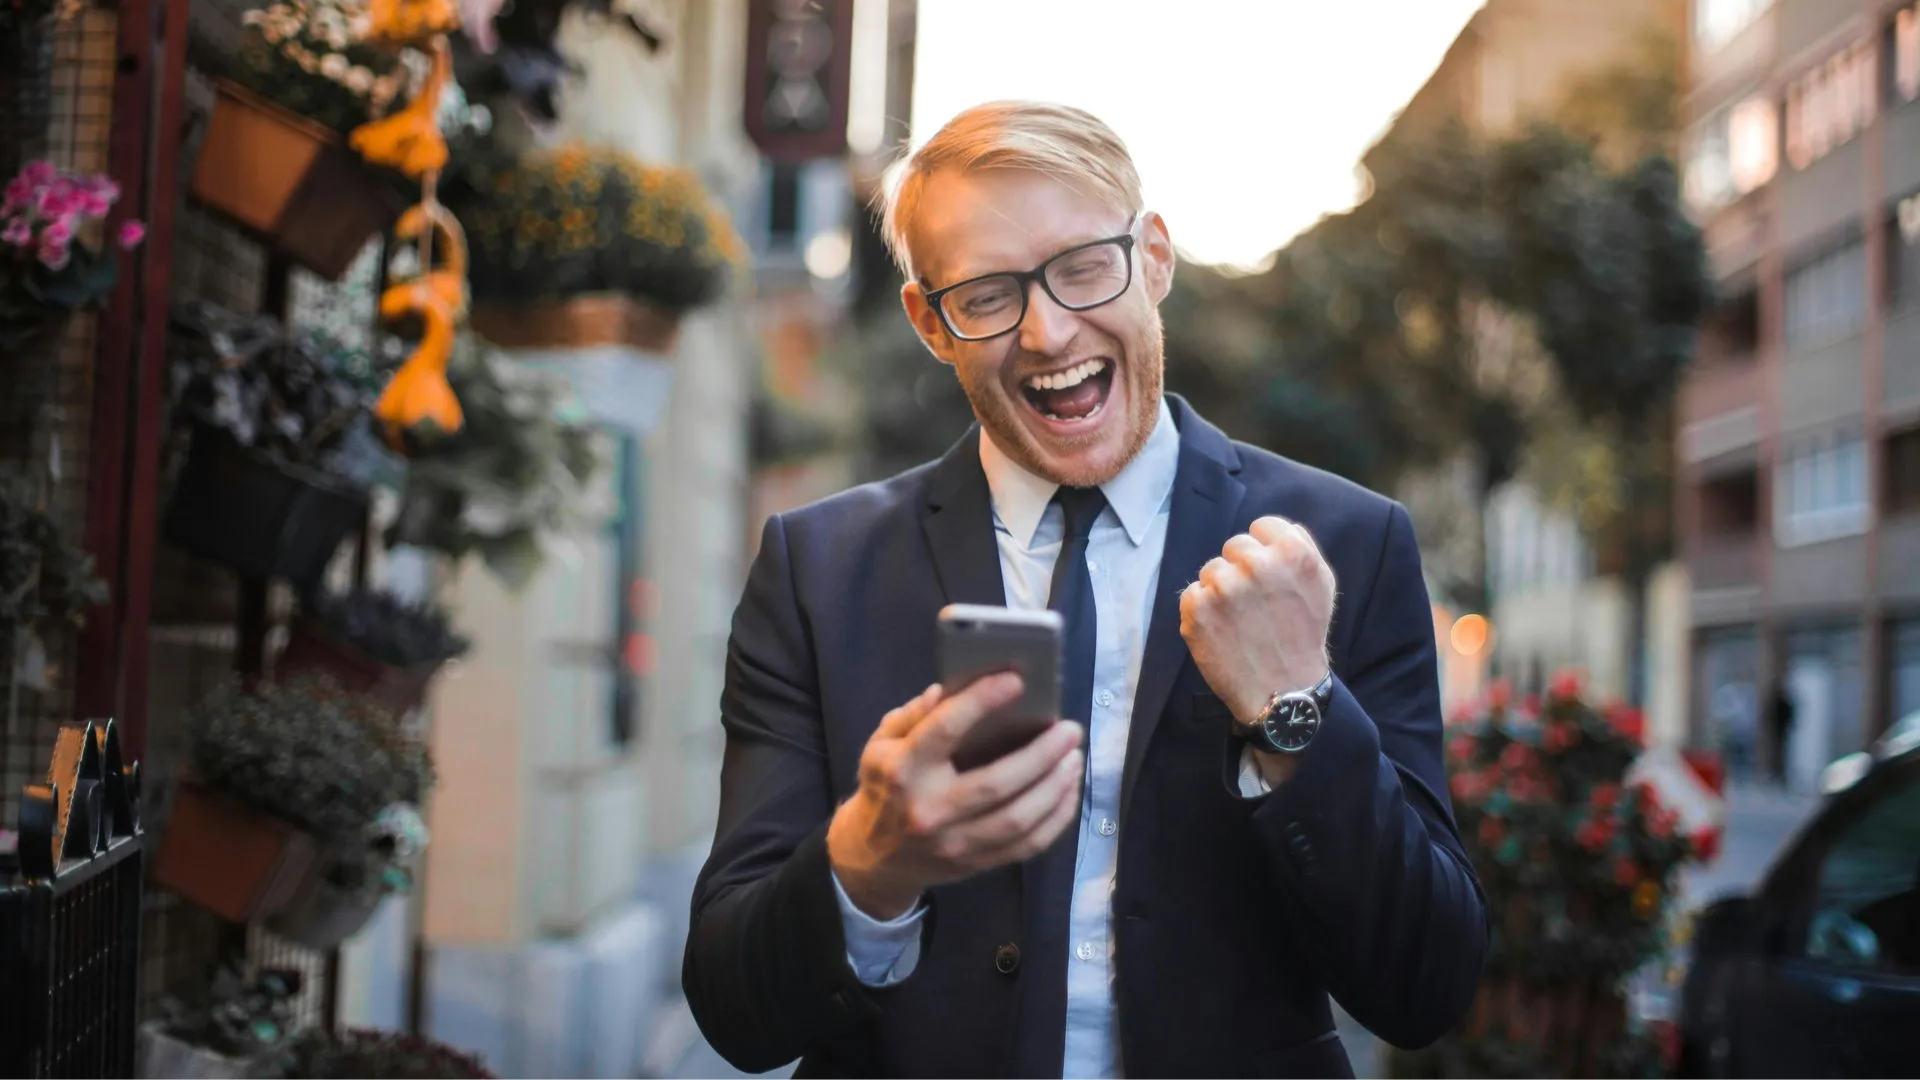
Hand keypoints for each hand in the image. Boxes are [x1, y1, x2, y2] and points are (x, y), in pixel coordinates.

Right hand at [827, 674, 1084, 919]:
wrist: (874, 857)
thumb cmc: (885, 787)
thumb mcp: (882, 744)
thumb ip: (914, 715)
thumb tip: (949, 688)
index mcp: (902, 770)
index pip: (945, 730)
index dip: (982, 701)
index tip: (1016, 681)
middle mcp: (929, 810)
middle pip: (996, 784)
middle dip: (1042, 754)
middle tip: (1070, 730)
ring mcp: (954, 843)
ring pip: (1018, 819)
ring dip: (1055, 786)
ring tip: (1075, 758)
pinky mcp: (976, 864)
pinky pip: (1027, 845)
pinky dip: (1056, 818)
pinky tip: (1068, 791)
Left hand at [1180, 515, 1334, 730]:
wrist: (1283, 691)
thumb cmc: (1303, 636)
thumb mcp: (1321, 584)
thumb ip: (1298, 547)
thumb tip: (1270, 528)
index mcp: (1292, 552)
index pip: (1261, 526)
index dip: (1264, 552)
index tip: (1268, 578)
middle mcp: (1257, 564)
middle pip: (1234, 546)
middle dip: (1242, 571)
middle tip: (1256, 605)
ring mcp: (1224, 586)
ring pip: (1211, 570)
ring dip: (1221, 592)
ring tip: (1241, 622)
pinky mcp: (1197, 608)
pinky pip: (1192, 594)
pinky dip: (1202, 612)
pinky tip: (1223, 632)